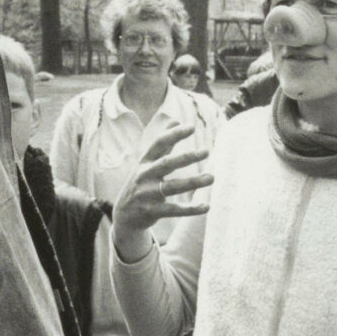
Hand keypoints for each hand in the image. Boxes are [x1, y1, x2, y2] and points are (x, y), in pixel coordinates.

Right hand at [111, 123, 211, 261]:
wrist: (124, 216)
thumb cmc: (141, 183)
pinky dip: (190, 209)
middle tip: (206, 151)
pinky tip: (206, 206)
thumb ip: (163, 144)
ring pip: (172, 187)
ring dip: (193, 182)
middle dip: (186, 157)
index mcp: (144, 162)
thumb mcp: (147, 163)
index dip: (174, 135)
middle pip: (166, 164)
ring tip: (212, 177)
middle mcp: (144, 176)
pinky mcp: (152, 211)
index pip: (158, 144)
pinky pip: (173, 210)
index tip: (192, 126)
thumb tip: (175, 119)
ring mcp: (147, 194)